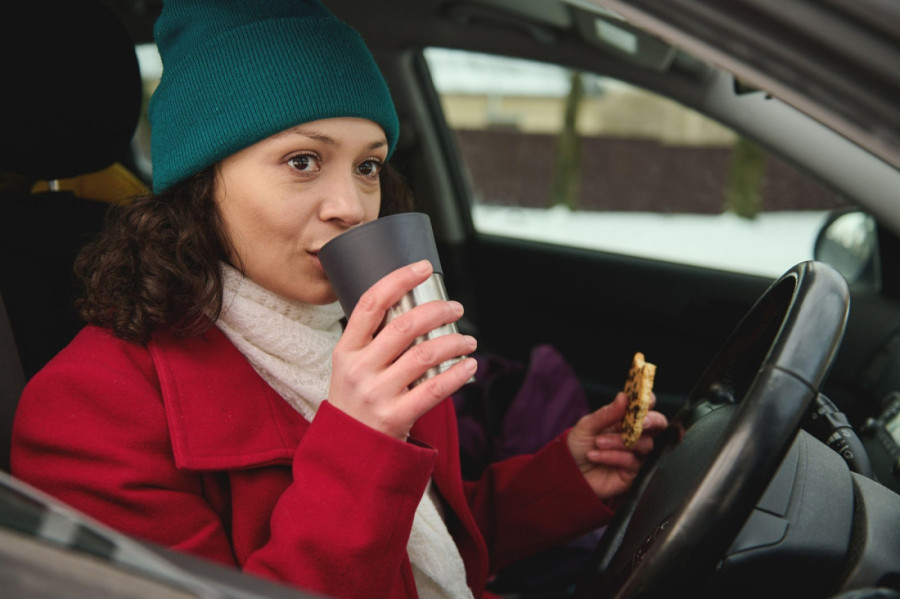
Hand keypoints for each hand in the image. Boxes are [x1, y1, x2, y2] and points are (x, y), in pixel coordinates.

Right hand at [328, 260, 477, 439]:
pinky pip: (435, 389)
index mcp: (345, 350)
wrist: (349, 451)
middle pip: (404, 326)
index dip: (398, 280)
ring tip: (468, 341)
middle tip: (456, 308)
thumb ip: (374, 341)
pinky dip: (458, 374)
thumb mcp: (350, 367)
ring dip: (454, 342)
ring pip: (425, 355)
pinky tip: (469, 366)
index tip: (422, 267)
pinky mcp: (395, 417)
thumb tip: (417, 309)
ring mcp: (376, 394)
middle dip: (437, 311)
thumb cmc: (356, 401)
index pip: (370, 303)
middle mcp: (358, 369)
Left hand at [567, 391, 667, 499]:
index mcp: (625, 420)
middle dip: (651, 421)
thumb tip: (623, 396)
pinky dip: (613, 456)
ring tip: (598, 442)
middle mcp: (635, 435)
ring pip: (644, 444)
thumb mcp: (587, 426)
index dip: (648, 401)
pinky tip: (595, 455)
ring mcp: (636, 454)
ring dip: (620, 441)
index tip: (645, 400)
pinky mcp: (634, 473)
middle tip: (640, 422)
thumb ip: (607, 413)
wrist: (570, 473)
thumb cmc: (578, 446)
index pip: (644, 407)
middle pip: (658, 425)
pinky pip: (632, 461)